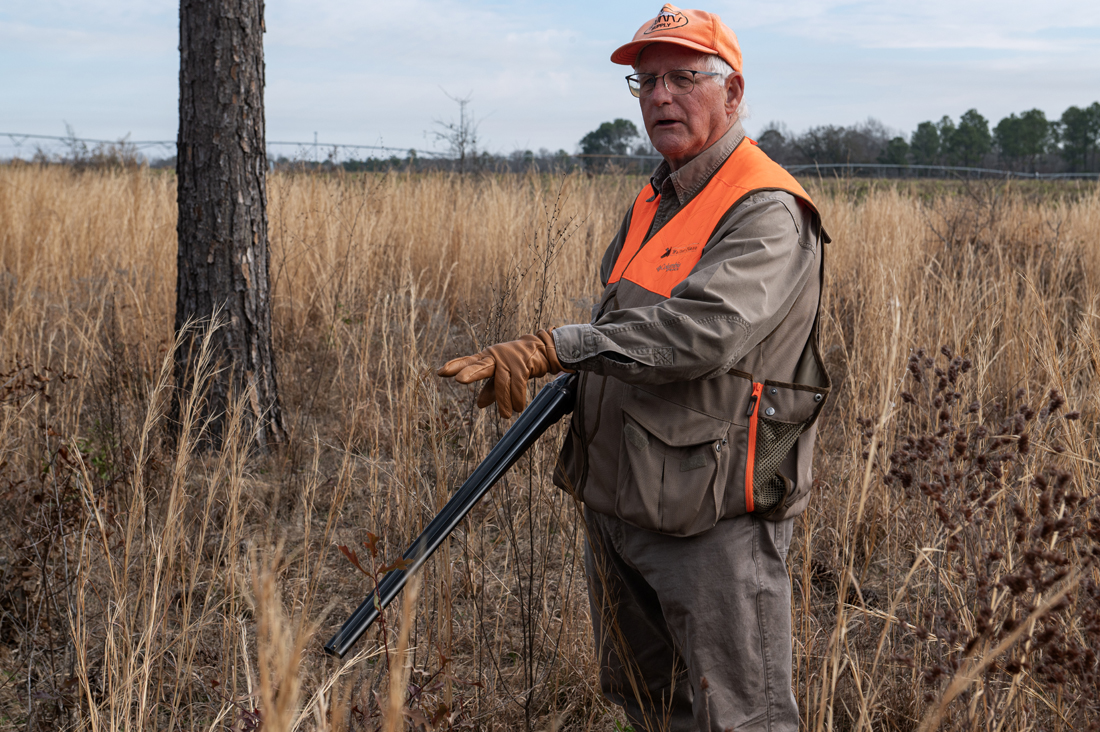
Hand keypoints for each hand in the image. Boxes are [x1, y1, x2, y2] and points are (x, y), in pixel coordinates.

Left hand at [437, 330, 572, 417]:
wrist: (542, 350)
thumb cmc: (517, 364)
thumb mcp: (502, 376)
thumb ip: (490, 389)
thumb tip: (479, 405)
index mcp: (487, 357)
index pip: (469, 361)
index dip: (455, 365)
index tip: (440, 372)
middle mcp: (495, 356)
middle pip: (481, 366)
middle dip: (471, 373)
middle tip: (460, 380)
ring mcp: (509, 359)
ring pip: (502, 383)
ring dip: (504, 402)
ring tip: (506, 416)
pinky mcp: (522, 364)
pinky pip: (517, 385)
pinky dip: (517, 399)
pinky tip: (517, 407)